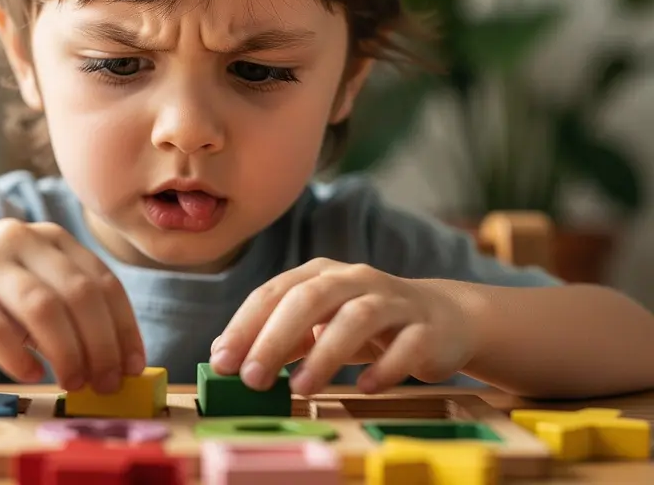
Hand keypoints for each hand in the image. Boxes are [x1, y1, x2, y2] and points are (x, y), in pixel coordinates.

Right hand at [0, 219, 145, 392]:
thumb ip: (64, 305)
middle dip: (101, 345)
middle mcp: (20, 240)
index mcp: (50, 237)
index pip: (103, 281)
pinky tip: (30, 374)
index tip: (133, 365)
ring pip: (40, 307)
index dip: (124, 327)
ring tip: (73, 383)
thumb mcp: (27, 277)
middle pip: (78, 294)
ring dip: (66, 352)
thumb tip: (111, 359)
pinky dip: (17, 356)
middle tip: (106, 383)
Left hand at [208, 258, 476, 394]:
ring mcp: (393, 301)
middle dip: (275, 337)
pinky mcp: (426, 328)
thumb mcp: (318, 325)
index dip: (244, 326)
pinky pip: (406, 345)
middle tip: (252, 377)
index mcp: (320, 275)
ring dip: (326, 354)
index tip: (221, 362)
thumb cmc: (366, 324)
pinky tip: (364, 388)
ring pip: (357, 317)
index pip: (274, 293)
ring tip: (301, 388)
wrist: (443, 319)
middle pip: (310, 298)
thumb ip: (276, 337)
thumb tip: (222, 353)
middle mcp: (355, 280)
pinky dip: (385, 367)